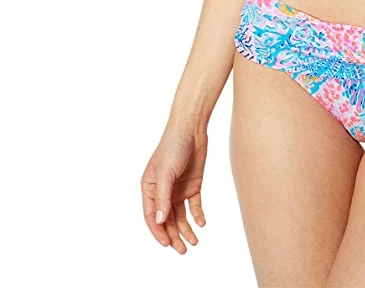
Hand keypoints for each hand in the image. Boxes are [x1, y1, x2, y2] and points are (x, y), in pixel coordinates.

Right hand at [140, 122, 207, 252]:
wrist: (192, 128)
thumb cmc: (173, 146)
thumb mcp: (166, 173)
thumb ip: (163, 198)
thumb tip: (160, 221)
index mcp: (149, 188)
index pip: (151, 216)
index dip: (158, 231)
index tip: (167, 244)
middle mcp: (163, 192)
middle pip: (166, 220)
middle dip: (173, 235)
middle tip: (182, 250)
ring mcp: (178, 189)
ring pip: (180, 216)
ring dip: (186, 229)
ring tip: (193, 243)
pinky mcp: (193, 185)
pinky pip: (194, 205)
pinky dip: (197, 215)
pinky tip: (201, 224)